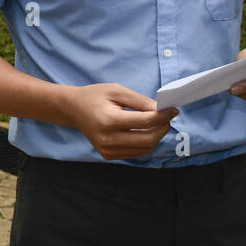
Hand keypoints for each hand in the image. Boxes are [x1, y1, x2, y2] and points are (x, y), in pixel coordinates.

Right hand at [63, 83, 178, 160]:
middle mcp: (108, 139)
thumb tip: (162, 110)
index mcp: (109, 120)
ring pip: (145, 149)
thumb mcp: (117, 91)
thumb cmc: (94, 96)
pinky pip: (136, 152)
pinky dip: (145, 142)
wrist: (72, 109)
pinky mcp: (108, 155)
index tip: (173, 109)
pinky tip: (144, 130)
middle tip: (168, 117)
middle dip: (163, 128)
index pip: (145, 122)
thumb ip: (140, 101)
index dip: (164, 116)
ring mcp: (107, 150)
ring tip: (156, 123)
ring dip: (156, 136)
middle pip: (148, 140)